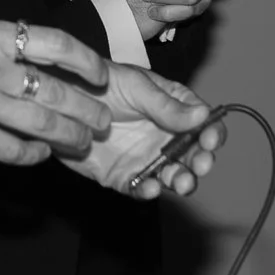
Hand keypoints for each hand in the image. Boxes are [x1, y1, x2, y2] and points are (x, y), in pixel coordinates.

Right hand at [0, 20, 111, 165]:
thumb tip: (31, 59)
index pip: (55, 44)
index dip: (86, 60)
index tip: (100, 74)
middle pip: (58, 90)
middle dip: (88, 109)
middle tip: (102, 119)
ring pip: (44, 123)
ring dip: (71, 135)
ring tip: (82, 141)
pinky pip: (15, 149)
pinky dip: (34, 155)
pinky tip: (40, 155)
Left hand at [69, 66, 224, 198]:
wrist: (61, 101)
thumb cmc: (101, 84)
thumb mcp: (135, 85)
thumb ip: (166, 104)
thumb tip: (201, 116)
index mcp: (175, 110)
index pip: (204, 123)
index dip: (212, 133)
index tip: (210, 139)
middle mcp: (165, 137)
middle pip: (193, 154)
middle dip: (201, 162)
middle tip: (200, 164)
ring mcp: (146, 158)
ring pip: (172, 175)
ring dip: (182, 181)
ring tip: (181, 182)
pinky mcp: (124, 176)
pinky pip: (140, 188)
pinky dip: (147, 191)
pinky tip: (149, 187)